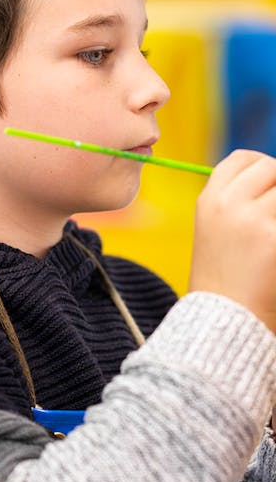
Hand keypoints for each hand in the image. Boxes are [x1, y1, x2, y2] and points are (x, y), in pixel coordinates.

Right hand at [189, 149, 275, 333]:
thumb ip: (239, 201)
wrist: (223, 322)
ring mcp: (255, 220)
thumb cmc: (224, 280)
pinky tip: (274, 257)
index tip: (270, 186)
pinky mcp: (275, 239)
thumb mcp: (216, 231)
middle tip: (273, 218)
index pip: (245, 159)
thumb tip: (275, 176)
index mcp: (210, 199)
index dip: (264, 167)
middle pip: (273, 168)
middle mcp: (229, 204)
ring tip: (271, 237)